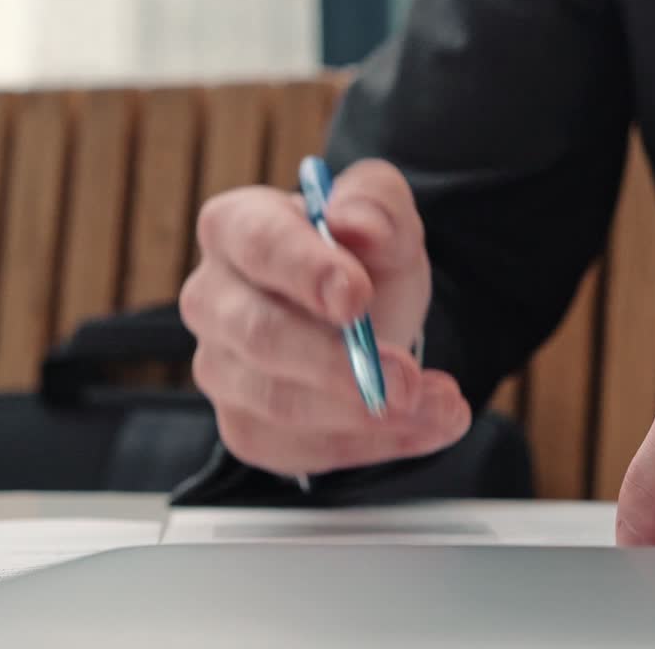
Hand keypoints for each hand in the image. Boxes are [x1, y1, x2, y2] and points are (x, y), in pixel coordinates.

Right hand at [180, 160, 471, 476]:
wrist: (371, 319)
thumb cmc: (363, 261)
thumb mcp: (386, 220)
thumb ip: (376, 205)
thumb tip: (354, 223)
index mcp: (236, 227)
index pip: (257, 244)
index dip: (305, 270)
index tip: (356, 297)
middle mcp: (213, 300)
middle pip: (259, 336)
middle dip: (339, 364)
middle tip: (407, 378)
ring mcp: (222, 370)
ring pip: (280, 405)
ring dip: (369, 415)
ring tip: (441, 404)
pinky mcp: (248, 428)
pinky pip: (301, 450)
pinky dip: (373, 445)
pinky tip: (426, 427)